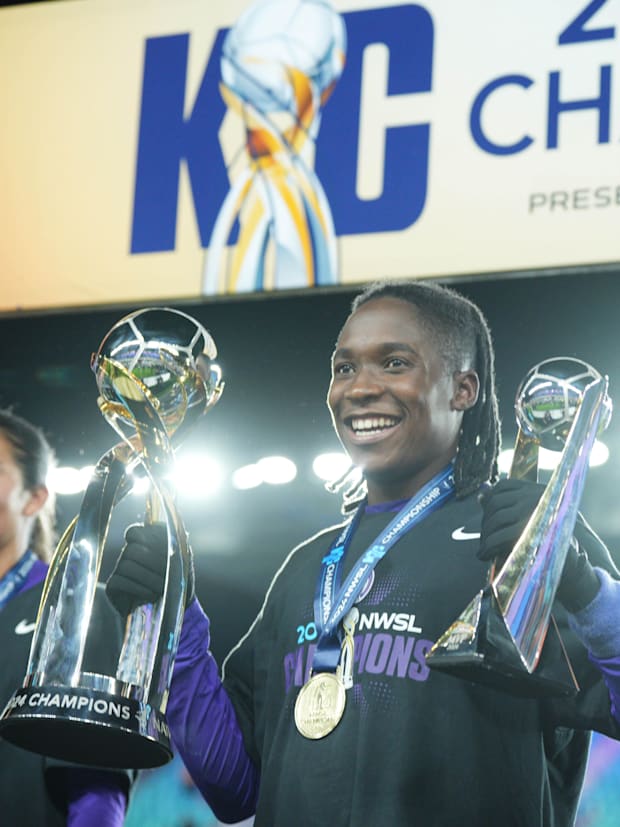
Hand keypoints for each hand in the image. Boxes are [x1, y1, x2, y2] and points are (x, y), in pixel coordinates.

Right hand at [105, 522, 194, 615]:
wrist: (171, 609)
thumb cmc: (178, 581)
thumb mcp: (182, 562)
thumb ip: (176, 544)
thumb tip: (175, 531)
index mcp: (143, 543)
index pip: (134, 532)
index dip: (146, 537)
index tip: (164, 547)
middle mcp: (128, 553)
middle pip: (132, 550)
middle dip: (152, 563)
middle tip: (168, 576)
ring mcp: (119, 569)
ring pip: (126, 565)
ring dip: (148, 578)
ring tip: (162, 588)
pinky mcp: (113, 586)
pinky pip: (120, 581)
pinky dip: (138, 588)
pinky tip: (152, 595)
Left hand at [478, 478, 599, 612]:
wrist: (572, 560)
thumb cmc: (548, 538)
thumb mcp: (530, 516)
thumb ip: (507, 504)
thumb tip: (481, 494)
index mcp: (536, 490)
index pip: (503, 486)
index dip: (489, 501)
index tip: (486, 518)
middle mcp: (535, 497)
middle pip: (496, 504)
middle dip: (485, 523)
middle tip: (484, 539)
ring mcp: (534, 513)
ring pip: (496, 519)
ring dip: (485, 537)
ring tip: (484, 550)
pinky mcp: (532, 532)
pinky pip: (501, 536)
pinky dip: (489, 546)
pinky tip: (486, 554)